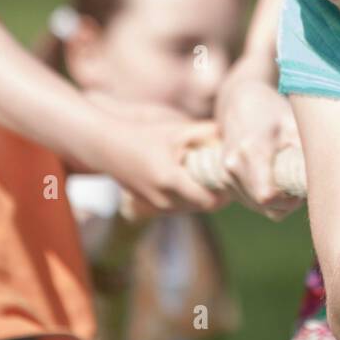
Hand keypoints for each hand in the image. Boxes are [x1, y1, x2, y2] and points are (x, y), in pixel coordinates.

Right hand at [98, 116, 229, 214]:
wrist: (107, 147)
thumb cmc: (143, 135)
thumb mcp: (177, 131)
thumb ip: (207, 132)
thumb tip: (232, 134)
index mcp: (170, 180)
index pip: (209, 201)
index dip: (224, 192)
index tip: (232, 178)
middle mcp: (163, 199)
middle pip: (202, 207)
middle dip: (216, 194)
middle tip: (227, 177)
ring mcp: (155, 206)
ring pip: (190, 209)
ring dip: (202, 197)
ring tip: (212, 178)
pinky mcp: (149, 207)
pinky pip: (177, 208)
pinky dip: (188, 198)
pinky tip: (194, 181)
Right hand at [215, 73, 303, 221]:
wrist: (239, 102)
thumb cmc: (272, 111)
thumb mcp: (294, 125)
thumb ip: (304, 155)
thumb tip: (325, 182)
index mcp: (251, 150)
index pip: (268, 197)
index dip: (290, 200)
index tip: (301, 186)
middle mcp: (233, 166)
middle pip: (265, 206)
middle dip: (287, 201)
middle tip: (299, 178)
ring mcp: (225, 174)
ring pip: (258, 207)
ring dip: (277, 200)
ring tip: (287, 173)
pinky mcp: (223, 179)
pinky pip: (250, 202)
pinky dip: (265, 197)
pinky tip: (273, 176)